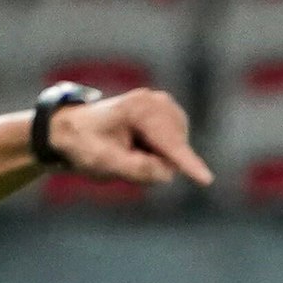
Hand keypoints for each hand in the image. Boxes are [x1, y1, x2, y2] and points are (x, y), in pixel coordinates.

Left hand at [49, 88, 213, 187]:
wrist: (76, 127)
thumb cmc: (85, 144)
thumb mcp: (102, 161)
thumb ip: (133, 169)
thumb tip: (166, 173)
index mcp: (138, 109)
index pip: (168, 143)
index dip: (186, 164)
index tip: (206, 180)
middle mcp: (157, 101)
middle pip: (176, 150)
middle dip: (158, 162)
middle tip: (125, 156)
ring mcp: (167, 105)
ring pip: (179, 150)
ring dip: (160, 157)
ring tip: (132, 148)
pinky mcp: (172, 113)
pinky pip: (179, 146)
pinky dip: (163, 151)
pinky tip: (142, 143)